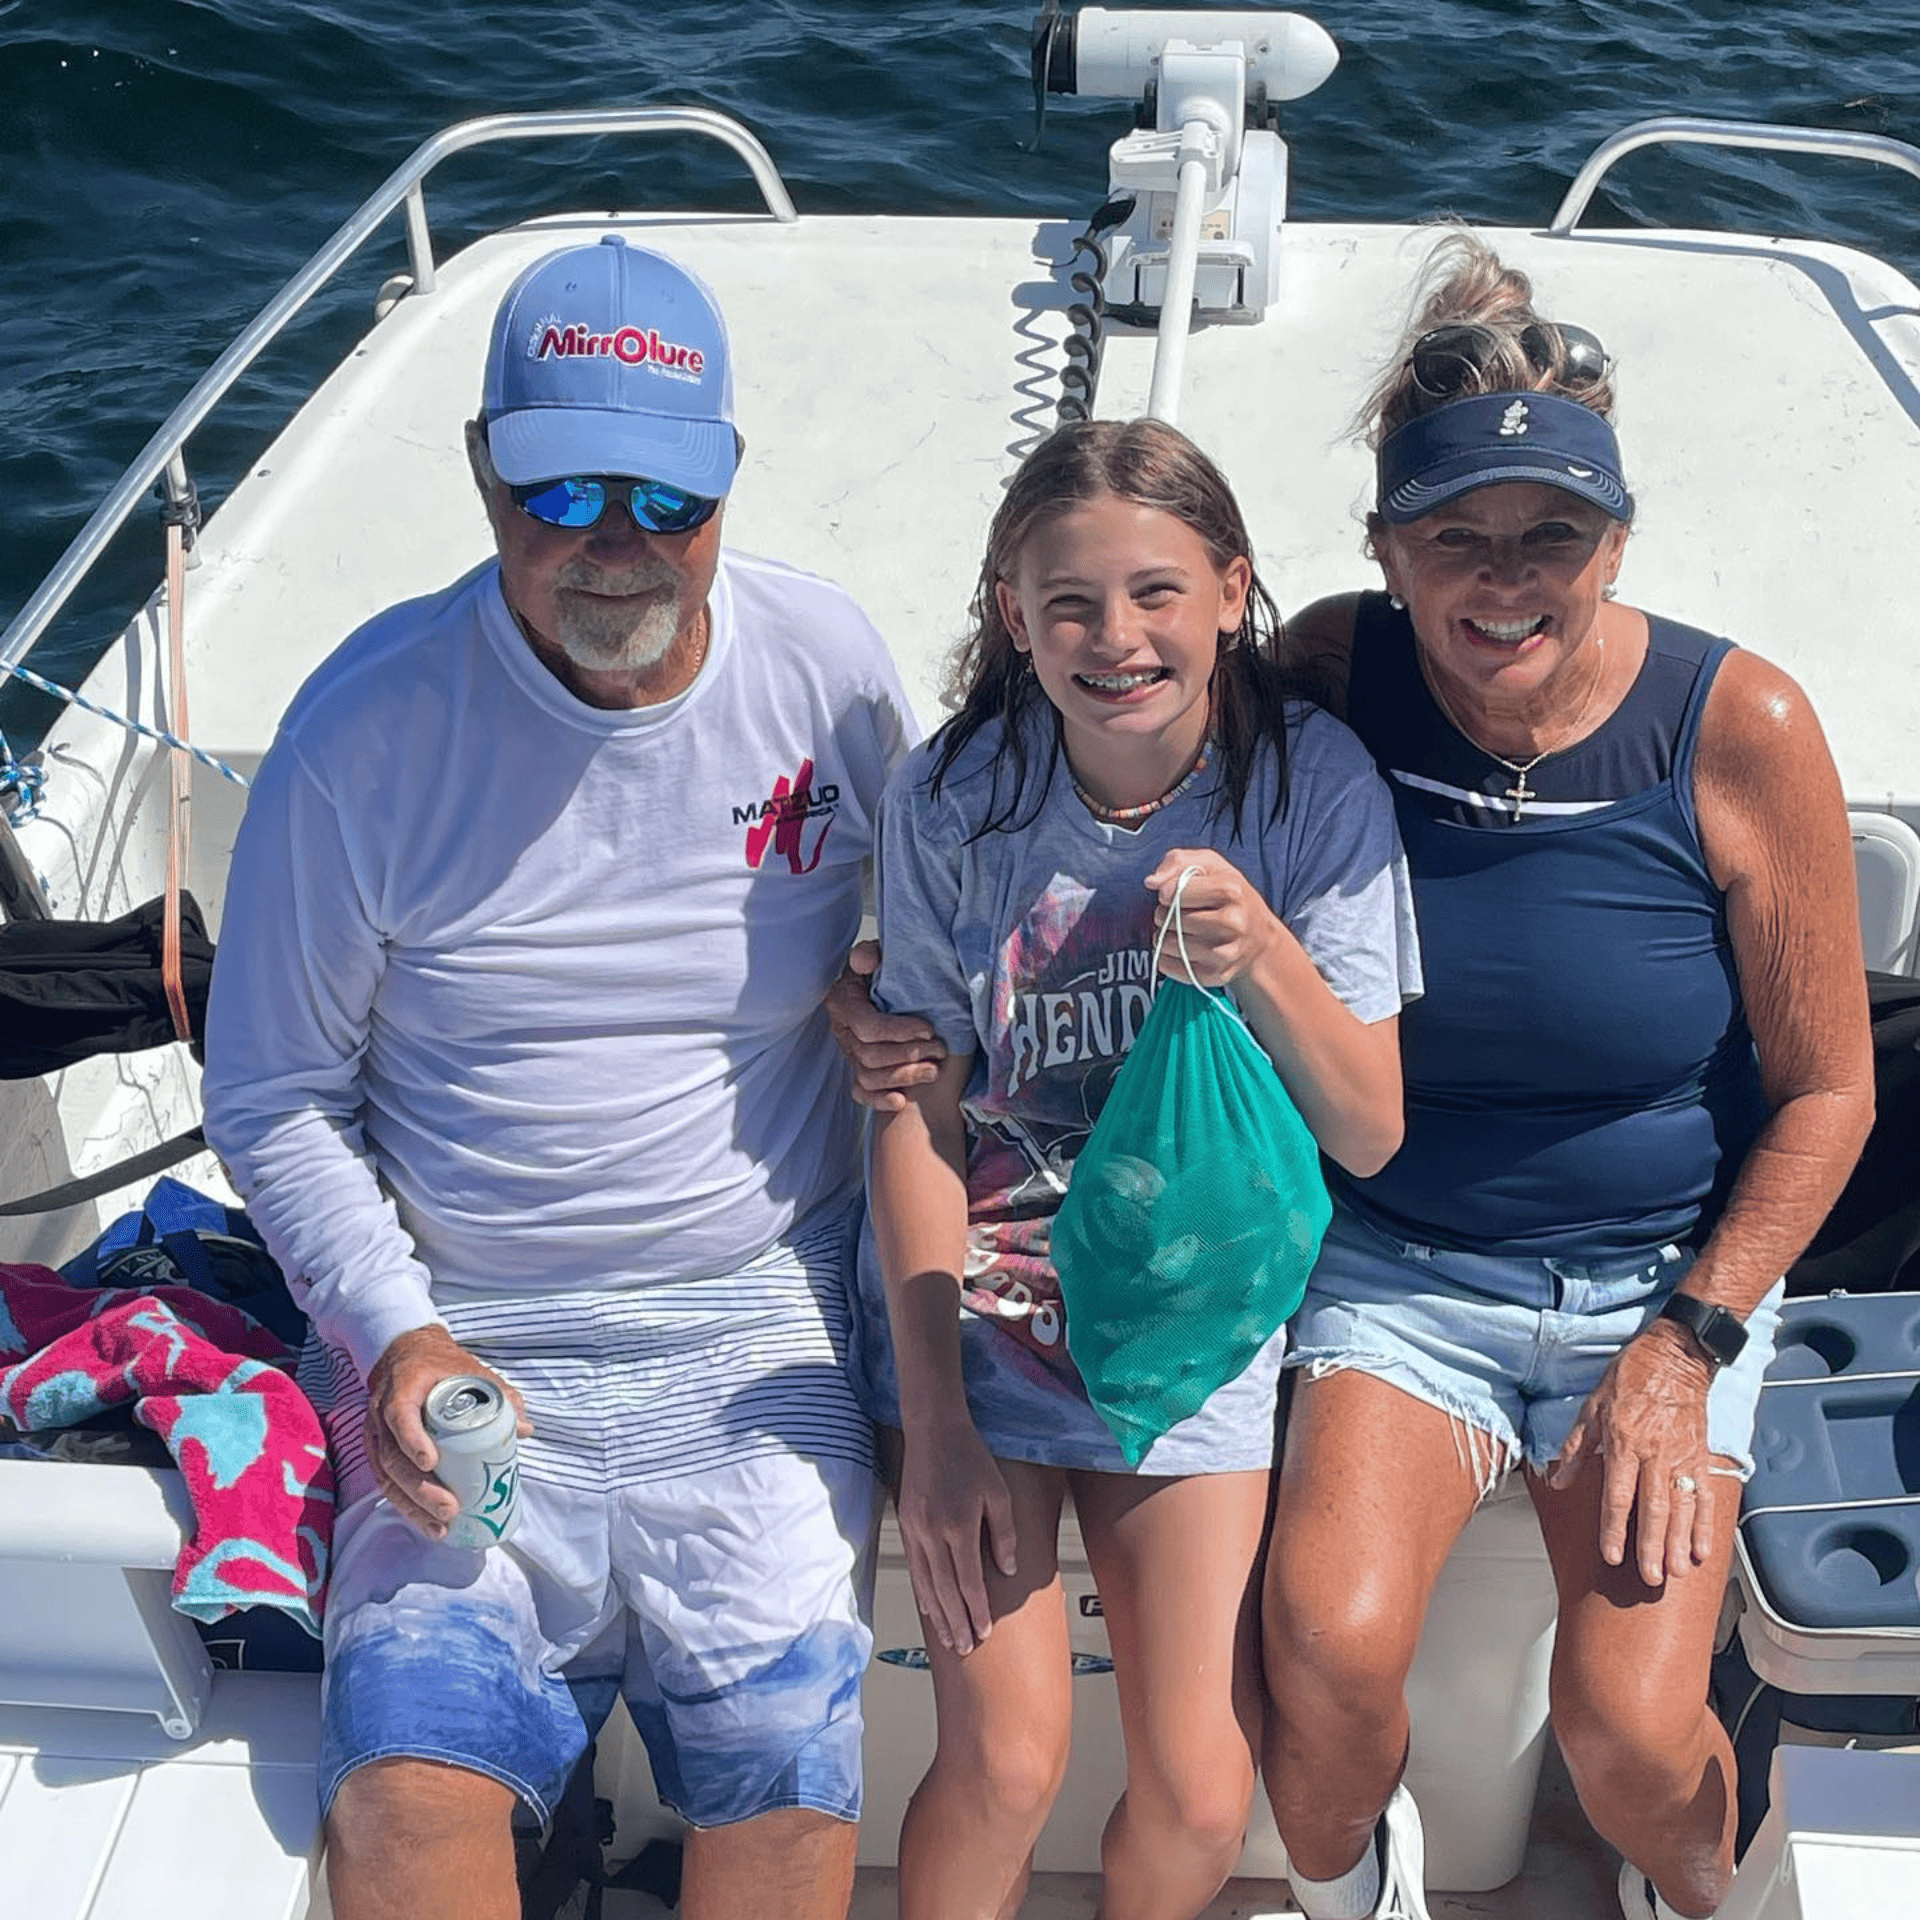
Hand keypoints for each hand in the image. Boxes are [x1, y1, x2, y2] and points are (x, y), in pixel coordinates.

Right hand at [364, 1325, 530, 1539]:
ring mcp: (375, 1435)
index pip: (400, 1415)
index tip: (431, 1462)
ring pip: (387, 1476)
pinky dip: (405, 1505)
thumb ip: (499, 1394)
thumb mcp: (469, 1369)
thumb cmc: (439, 1365)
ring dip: (412, 1506)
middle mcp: (381, 1414)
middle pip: (392, 1457)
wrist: (403, 1354)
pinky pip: (386, 1483)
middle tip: (450, 1508)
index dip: (412, 1439)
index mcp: (404, 1388)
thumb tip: (524, 1429)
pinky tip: (426, 1522)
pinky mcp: (376, 1452)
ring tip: (440, 1527)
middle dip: (420, 1489)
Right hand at [826, 938, 947, 1110]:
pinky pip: (861, 1094)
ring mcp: (849, 1055)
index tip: (929, 1029)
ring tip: (934, 1070)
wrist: (886, 988)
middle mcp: (843, 1032)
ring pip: (868, 1078)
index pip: (867, 1027)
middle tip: (940, 1049)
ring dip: (903, 1077)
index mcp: (844, 1004)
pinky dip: (879, 1101)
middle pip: (869, 1056)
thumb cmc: (884, 971)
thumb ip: (870, 954)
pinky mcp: (858, 1072)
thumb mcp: (877, 956)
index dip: (899, 1031)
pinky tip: (901, 1101)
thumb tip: (866, 960)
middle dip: (908, 1055)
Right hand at [895, 1421, 1018, 1656]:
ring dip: (938, 1614)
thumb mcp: (998, 1492)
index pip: (968, 1581)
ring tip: (949, 1638)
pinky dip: (923, 1591)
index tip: (985, 1631)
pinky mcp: (905, 1525)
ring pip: (926, 1583)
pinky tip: (930, 1607)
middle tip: (966, 1648)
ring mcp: (915, 1530)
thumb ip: (1003, 1534)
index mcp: (959, 1526)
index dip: (977, 1610)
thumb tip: (1005, 1569)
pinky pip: (915, 1567)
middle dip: (956, 1622)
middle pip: (945, 1590)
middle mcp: (932, 1532)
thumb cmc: (970, 1458)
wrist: (933, 1431)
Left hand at [1146, 849, 1278, 988]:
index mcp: (1231, 890)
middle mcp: (1232, 922)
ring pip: (1167, 943)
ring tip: (1179, 931)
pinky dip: (1165, 957)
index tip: (1175, 894)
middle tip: (1178, 913)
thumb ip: (1177, 861)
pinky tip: (1180, 949)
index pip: (1175, 892)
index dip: (1168, 892)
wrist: (1260, 938)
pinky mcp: (1215, 975)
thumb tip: (1151, 882)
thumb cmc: (1230, 896)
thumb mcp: (1210, 865)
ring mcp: (1225, 952)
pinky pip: (1167, 966)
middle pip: (1170, 919)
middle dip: (1164, 914)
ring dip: (1163, 936)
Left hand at [1548, 1321, 1716, 1584]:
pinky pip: (1704, 1496)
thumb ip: (1576, 1448)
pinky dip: (1704, 1524)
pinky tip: (1702, 1550)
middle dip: (1651, 1546)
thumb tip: (1558, 1480)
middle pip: (1653, 1508)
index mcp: (1623, 1441)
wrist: (1676, 1355)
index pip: (1617, 1494)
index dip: (1614, 1527)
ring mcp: (1681, 1457)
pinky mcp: (1701, 1456)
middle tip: (1650, 1579)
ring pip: (1681, 1507)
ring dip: (1678, 1543)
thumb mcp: (1591, 1406)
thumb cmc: (1629, 1377)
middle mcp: (1654, 1453)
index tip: (1611, 1556)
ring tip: (1675, 1572)